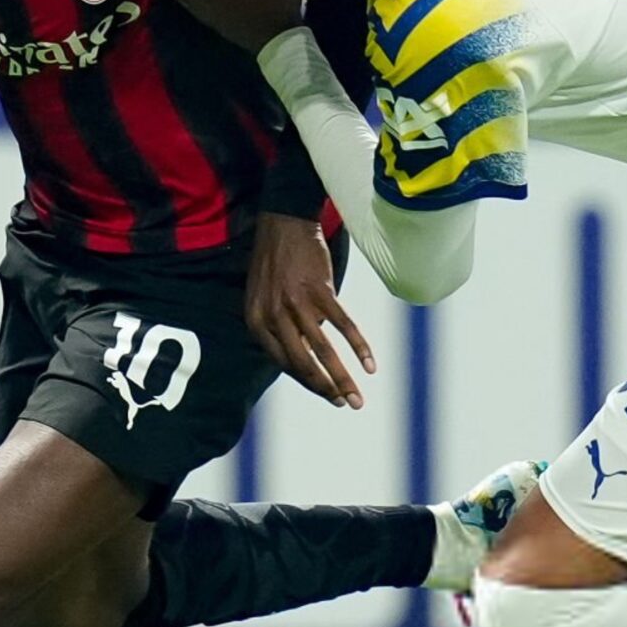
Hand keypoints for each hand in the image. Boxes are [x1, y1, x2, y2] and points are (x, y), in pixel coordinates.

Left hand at [247, 212, 374, 408]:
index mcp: (256, 321)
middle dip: (325, 389)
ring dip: (342, 378)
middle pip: (301, 364)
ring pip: (322, 351)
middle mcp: (273, 316)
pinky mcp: (319, 290)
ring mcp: (296, 303)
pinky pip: (342, 325)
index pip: (284, 363)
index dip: (308, 382)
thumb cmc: (275, 262)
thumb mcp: (263, 298)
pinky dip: (358, 346)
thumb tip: (305, 356)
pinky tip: (370, 364)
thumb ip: (279, 328)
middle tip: (344, 404)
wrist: (284, 222)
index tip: (327, 394)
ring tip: (357, 397)